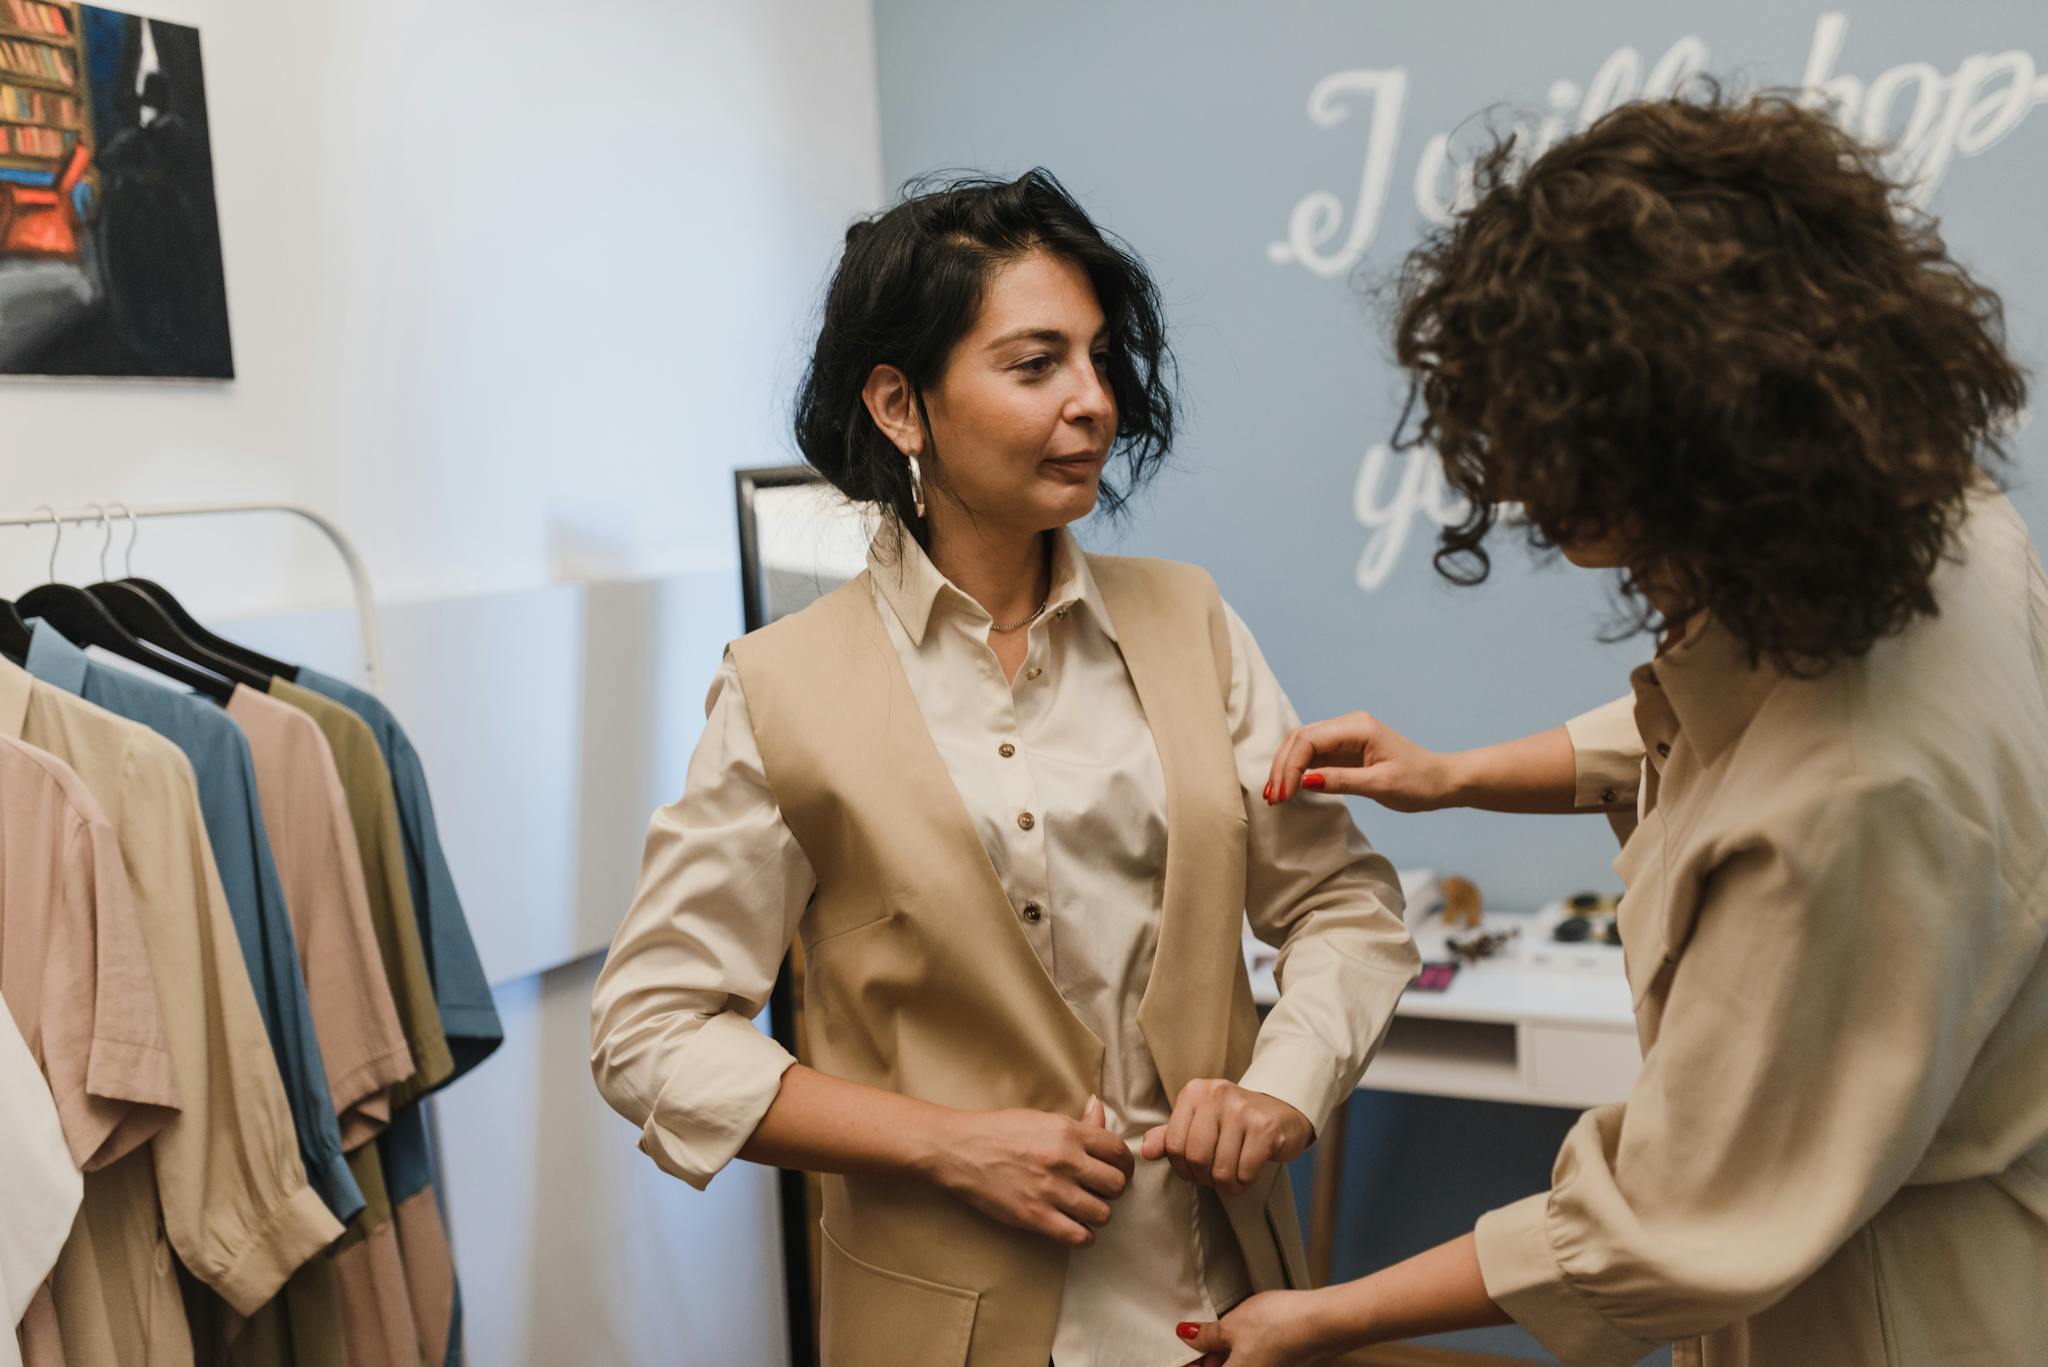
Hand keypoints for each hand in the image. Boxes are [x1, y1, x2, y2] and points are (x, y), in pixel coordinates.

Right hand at [928, 1095, 1133, 1246]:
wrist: (959, 1150)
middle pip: (1117, 1184)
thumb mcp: (1041, 1118)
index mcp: (1068, 1131)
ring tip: (1082, 1209)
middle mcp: (1065, 1160)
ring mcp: (1051, 1190)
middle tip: (1097, 1190)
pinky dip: (1082, 1236)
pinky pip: (1079, 1236)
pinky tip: (1072, 1226)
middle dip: (1111, 1189)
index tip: (1117, 1171)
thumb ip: (1077, 1121)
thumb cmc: (999, 1131)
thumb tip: (1100, 1110)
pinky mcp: (1035, 1217)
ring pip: (1103, 1213)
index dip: (1124, 1164)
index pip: (1119, 1151)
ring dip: (1096, 1213)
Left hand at [1140, 1080, 1311, 1196]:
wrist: (1283, 1111)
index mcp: (1194, 1092)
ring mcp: (1242, 1109)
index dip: (1182, 1167)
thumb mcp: (1198, 1123)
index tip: (1195, 1168)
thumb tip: (1146, 1152)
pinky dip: (1245, 1182)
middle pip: (1196, 1158)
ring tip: (1234, 1173)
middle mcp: (1216, 1094)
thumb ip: (1169, 1136)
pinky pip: (1245, 1173)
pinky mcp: (1265, 1127)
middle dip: (1204, 1177)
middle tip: (1216, 1174)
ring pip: (1221, 1170)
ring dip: (1227, 1183)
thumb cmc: (1234, 1122)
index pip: (1173, 1145)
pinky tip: (1250, 1170)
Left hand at [1178, 1289, 1335, 1365]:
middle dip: (1210, 1357)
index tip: (1186, 1346)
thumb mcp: (1232, 1324)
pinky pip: (1256, 1362)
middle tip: (1203, 1334)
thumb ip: (1207, 1335)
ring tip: (1228, 1328)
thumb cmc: (1282, 1326)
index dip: (1192, 1360)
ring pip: (1240, 1365)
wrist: (1324, 1322)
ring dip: (1229, 1352)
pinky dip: (1247, 1350)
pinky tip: (1250, 1330)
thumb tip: (1188, 1336)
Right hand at [1264, 710, 1456, 811]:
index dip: (1290, 767)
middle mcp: (1347, 725)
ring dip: (1286, 768)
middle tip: (1273, 798)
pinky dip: (1297, 770)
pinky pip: (1312, 755)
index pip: (1309, 740)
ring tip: (1275, 795)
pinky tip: (1289, 788)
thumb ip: (1341, 780)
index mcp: (1357, 727)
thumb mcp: (1380, 785)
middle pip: (1299, 738)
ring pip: (1301, 745)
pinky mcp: (1344, 749)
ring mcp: (1344, 736)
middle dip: (1282, 767)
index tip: (1282, 794)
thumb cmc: (1418, 782)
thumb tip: (1305, 781)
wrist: (1441, 781)